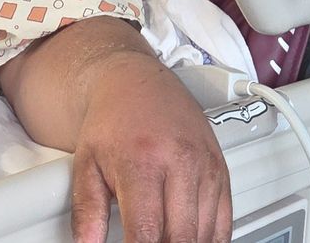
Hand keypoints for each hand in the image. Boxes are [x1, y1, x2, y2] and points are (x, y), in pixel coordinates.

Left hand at [0, 17, 231, 242]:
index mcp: (143, 161)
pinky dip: (207, 239)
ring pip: (205, 235)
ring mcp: (206, 167)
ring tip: (160, 237)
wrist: (135, 82)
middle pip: (180, 237)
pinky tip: (185, 237)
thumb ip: (86, 210)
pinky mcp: (221, 171)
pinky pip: (224, 224)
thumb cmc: (111, 121)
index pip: (146, 232)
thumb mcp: (86, 163)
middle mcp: (181, 163)